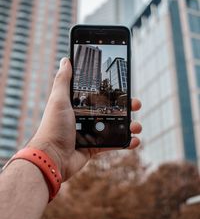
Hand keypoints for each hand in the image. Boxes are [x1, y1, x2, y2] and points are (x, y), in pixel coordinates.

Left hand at [28, 58, 141, 180]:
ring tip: (137, 125)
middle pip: (110, 109)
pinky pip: (113, 144)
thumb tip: (66, 60)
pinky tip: (135, 140)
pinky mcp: (94, 147)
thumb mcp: (58, 100)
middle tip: (136, 104)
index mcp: (77, 105)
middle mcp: (84, 117)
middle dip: (125, 107)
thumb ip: (63, 80)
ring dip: (129, 125)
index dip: (112, 91)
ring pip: (114, 126)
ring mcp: (90, 133)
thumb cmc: (53, 127)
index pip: (98, 95)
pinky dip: (125, 142)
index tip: (123, 87)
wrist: (51, 158)